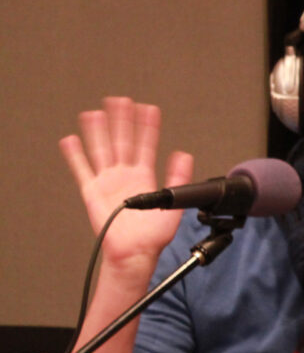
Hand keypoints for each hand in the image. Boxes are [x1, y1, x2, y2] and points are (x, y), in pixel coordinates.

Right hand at [59, 97, 192, 270]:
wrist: (134, 252)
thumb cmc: (152, 236)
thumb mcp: (173, 204)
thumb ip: (178, 178)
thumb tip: (184, 154)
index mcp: (144, 177)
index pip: (146, 145)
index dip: (147, 127)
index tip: (148, 109)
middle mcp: (125, 176)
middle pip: (121, 141)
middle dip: (121, 121)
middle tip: (120, 101)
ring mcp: (107, 182)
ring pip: (101, 150)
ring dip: (98, 132)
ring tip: (95, 113)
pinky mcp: (91, 191)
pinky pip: (81, 169)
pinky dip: (75, 155)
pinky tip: (71, 140)